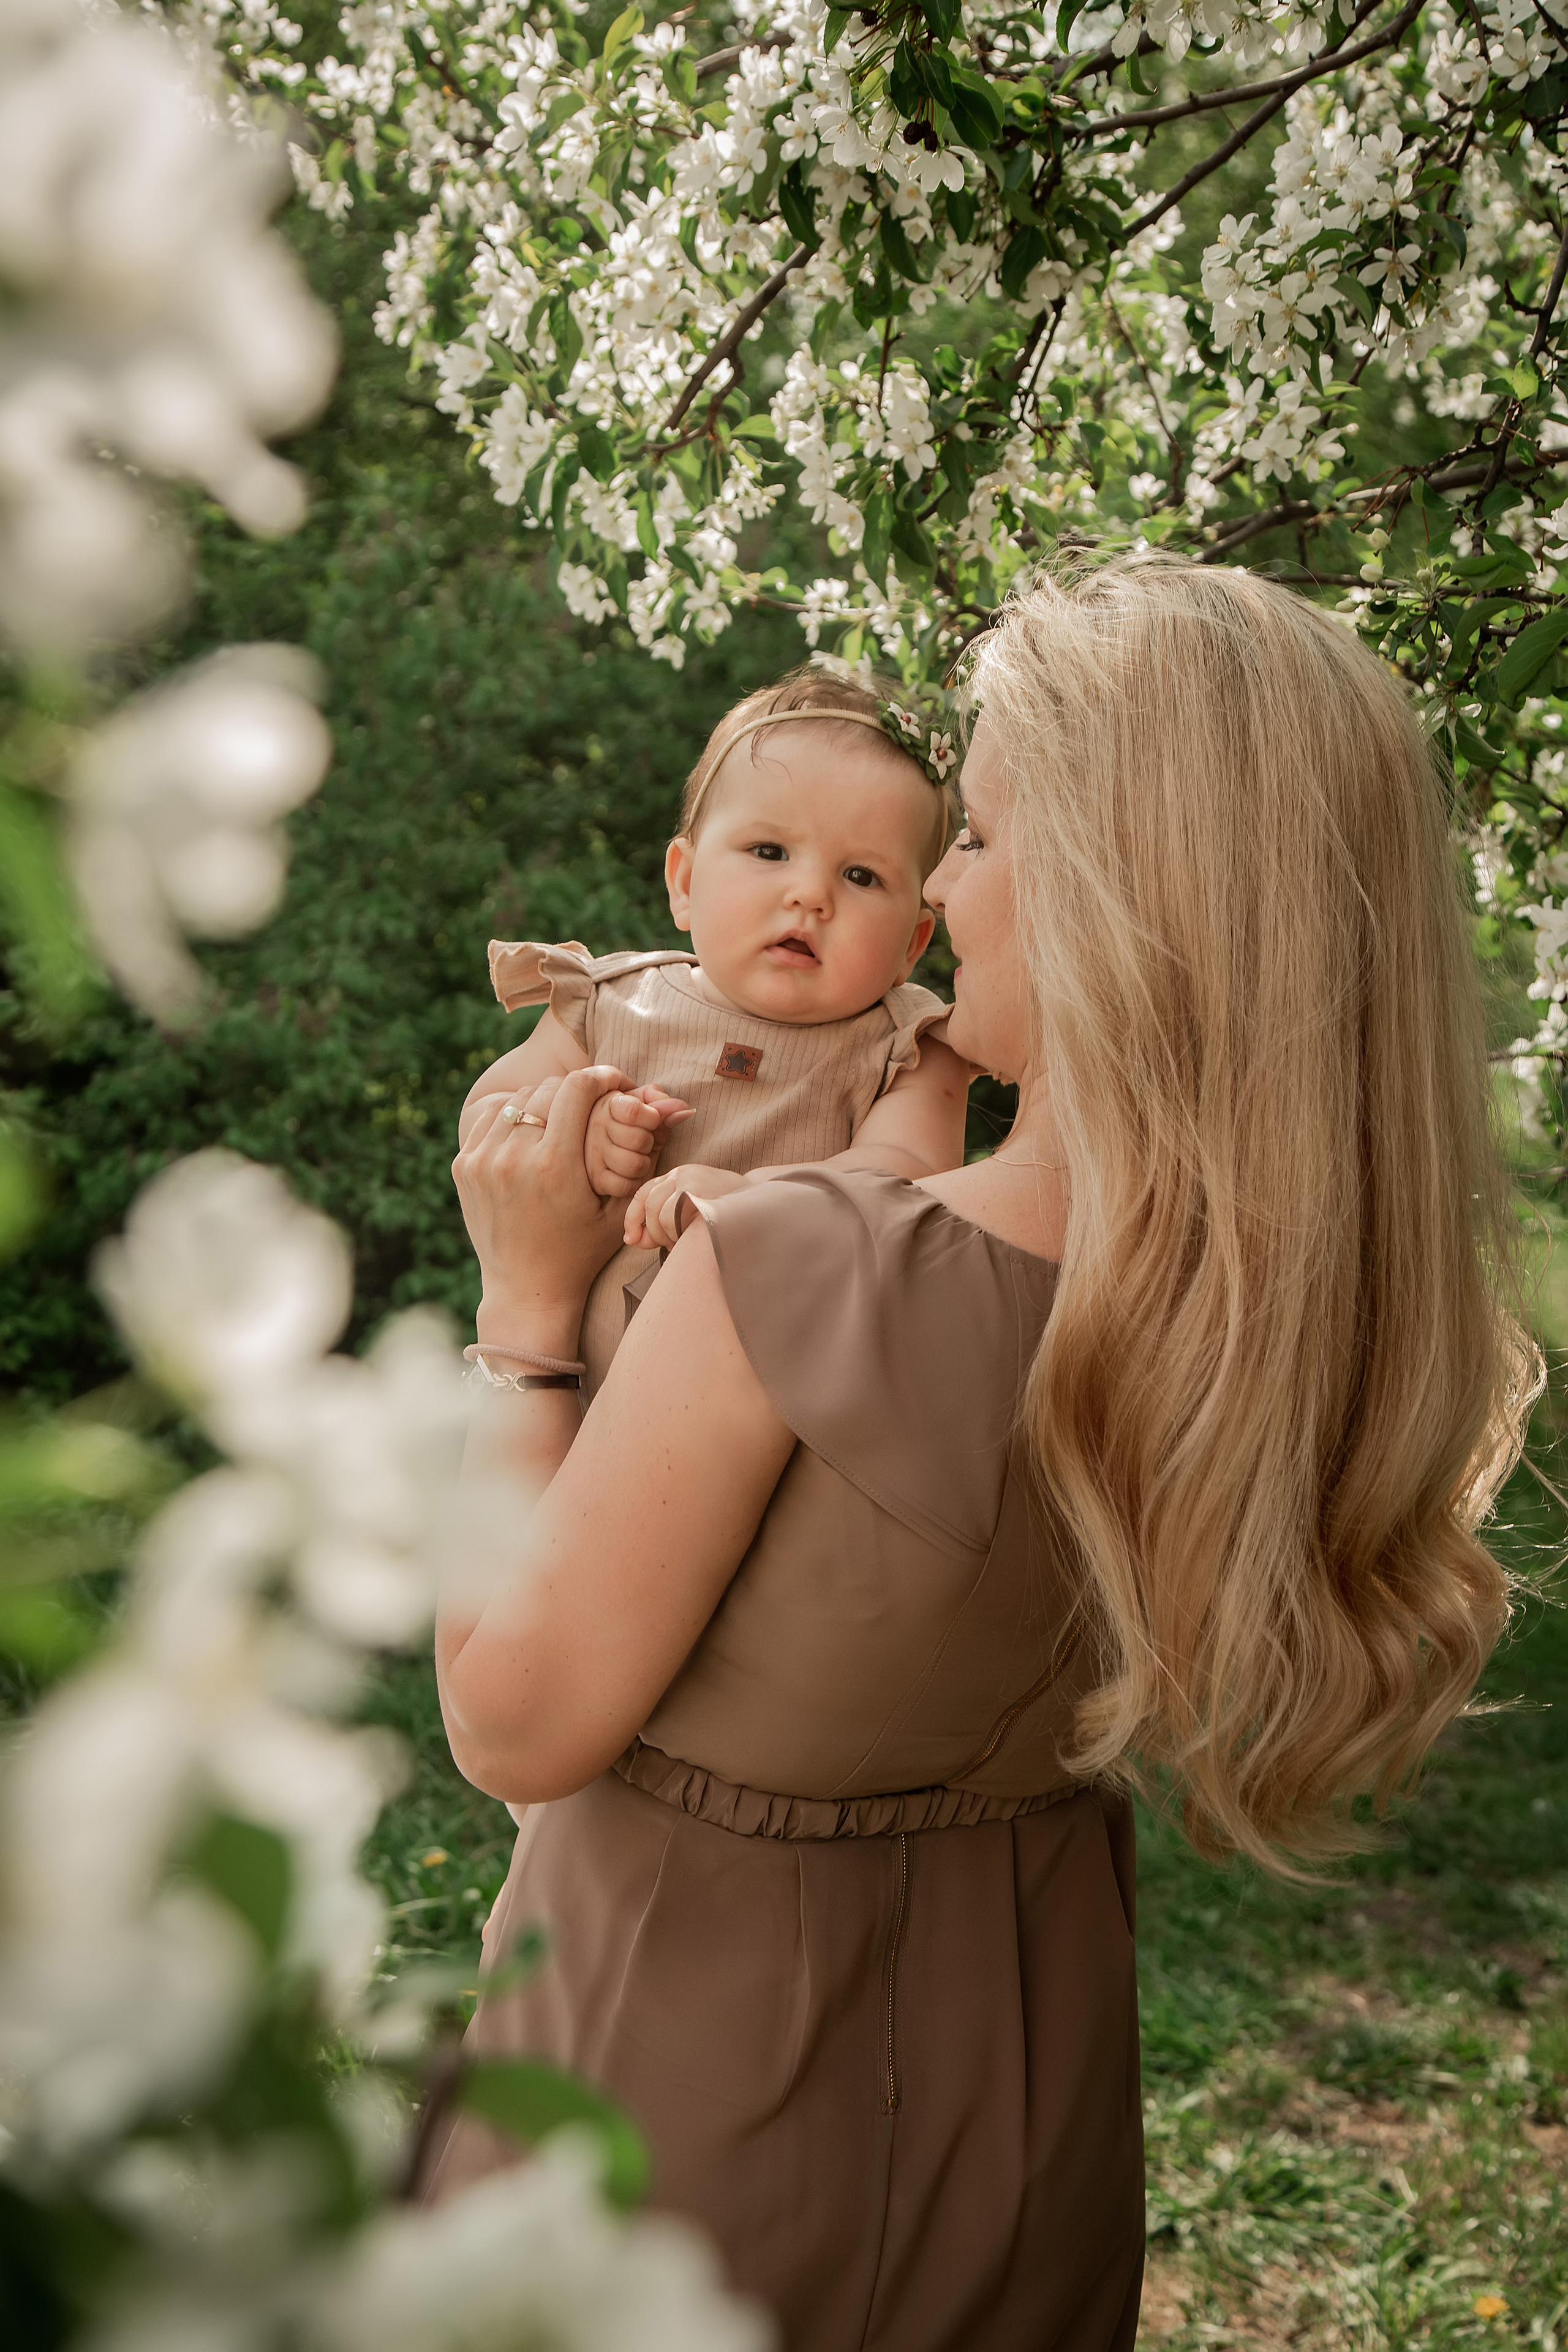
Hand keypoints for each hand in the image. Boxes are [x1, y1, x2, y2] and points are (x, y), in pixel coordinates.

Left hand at [453, 1067, 637, 1345]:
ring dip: (545, 1100)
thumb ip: (647, 1152)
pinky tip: (532, 1132)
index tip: (617, 1084)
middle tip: (594, 1103)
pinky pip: (491, 1117)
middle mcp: (514, 1159)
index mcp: (556, 1167)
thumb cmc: (583, 1251)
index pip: (578, 1087)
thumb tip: (677, 1105)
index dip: (603, 1076)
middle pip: (548, 1088)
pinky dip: (513, 1115)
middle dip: (576, 1089)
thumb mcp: (622, 1206)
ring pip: (518, 1098)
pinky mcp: (465, 1166)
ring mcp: (483, 1161)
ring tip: (564, 1118)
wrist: (527, 1288)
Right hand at [583, 1083, 693, 1198]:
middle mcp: (597, 1128)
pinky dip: (633, 1183)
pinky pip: (624, 1186)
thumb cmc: (632, 1126)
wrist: (607, 1147)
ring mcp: (594, 1154)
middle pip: (638, 1139)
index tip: (653, 1120)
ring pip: (633, 1165)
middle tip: (643, 1142)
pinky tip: (630, 1173)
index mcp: (610, 1105)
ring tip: (637, 1157)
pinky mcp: (596, 1179)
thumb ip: (664, 1105)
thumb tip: (686, 1111)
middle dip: (649, 1143)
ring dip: (643, 1164)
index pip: (633, 1111)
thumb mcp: (646, 1111)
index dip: (652, 1118)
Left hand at [624, 1163, 746, 1249]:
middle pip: (648, 1204)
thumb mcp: (691, 1218)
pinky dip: (674, 1233)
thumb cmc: (727, 1217)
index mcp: (678, 1176)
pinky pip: (670, 1215)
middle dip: (652, 1232)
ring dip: (665, 1235)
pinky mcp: (697, 1187)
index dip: (633, 1218)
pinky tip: (690, 1236)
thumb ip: (661, 1227)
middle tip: (669, 1245)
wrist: (763, 1205)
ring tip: (683, 1241)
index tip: (631, 1240)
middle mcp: (681, 1173)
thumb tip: (633, 1240)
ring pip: (657, 1212)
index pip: (643, 1194)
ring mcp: (690, 1178)